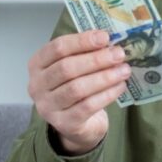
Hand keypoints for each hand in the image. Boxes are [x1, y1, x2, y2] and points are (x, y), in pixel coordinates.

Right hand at [28, 30, 130, 154]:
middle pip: (66, 68)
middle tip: (119, 54)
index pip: (57, 48)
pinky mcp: (64, 123)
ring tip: (124, 70)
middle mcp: (37, 86)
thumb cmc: (74, 87)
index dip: (82, 41)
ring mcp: (48, 107)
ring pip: (77, 88)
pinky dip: (107, 94)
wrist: (74, 123)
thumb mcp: (74, 67)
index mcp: (37, 65)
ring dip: (104, 77)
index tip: (105, 37)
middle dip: (96, 59)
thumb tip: (110, 42)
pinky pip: (87, 106)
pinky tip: (120, 86)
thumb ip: (86, 53)